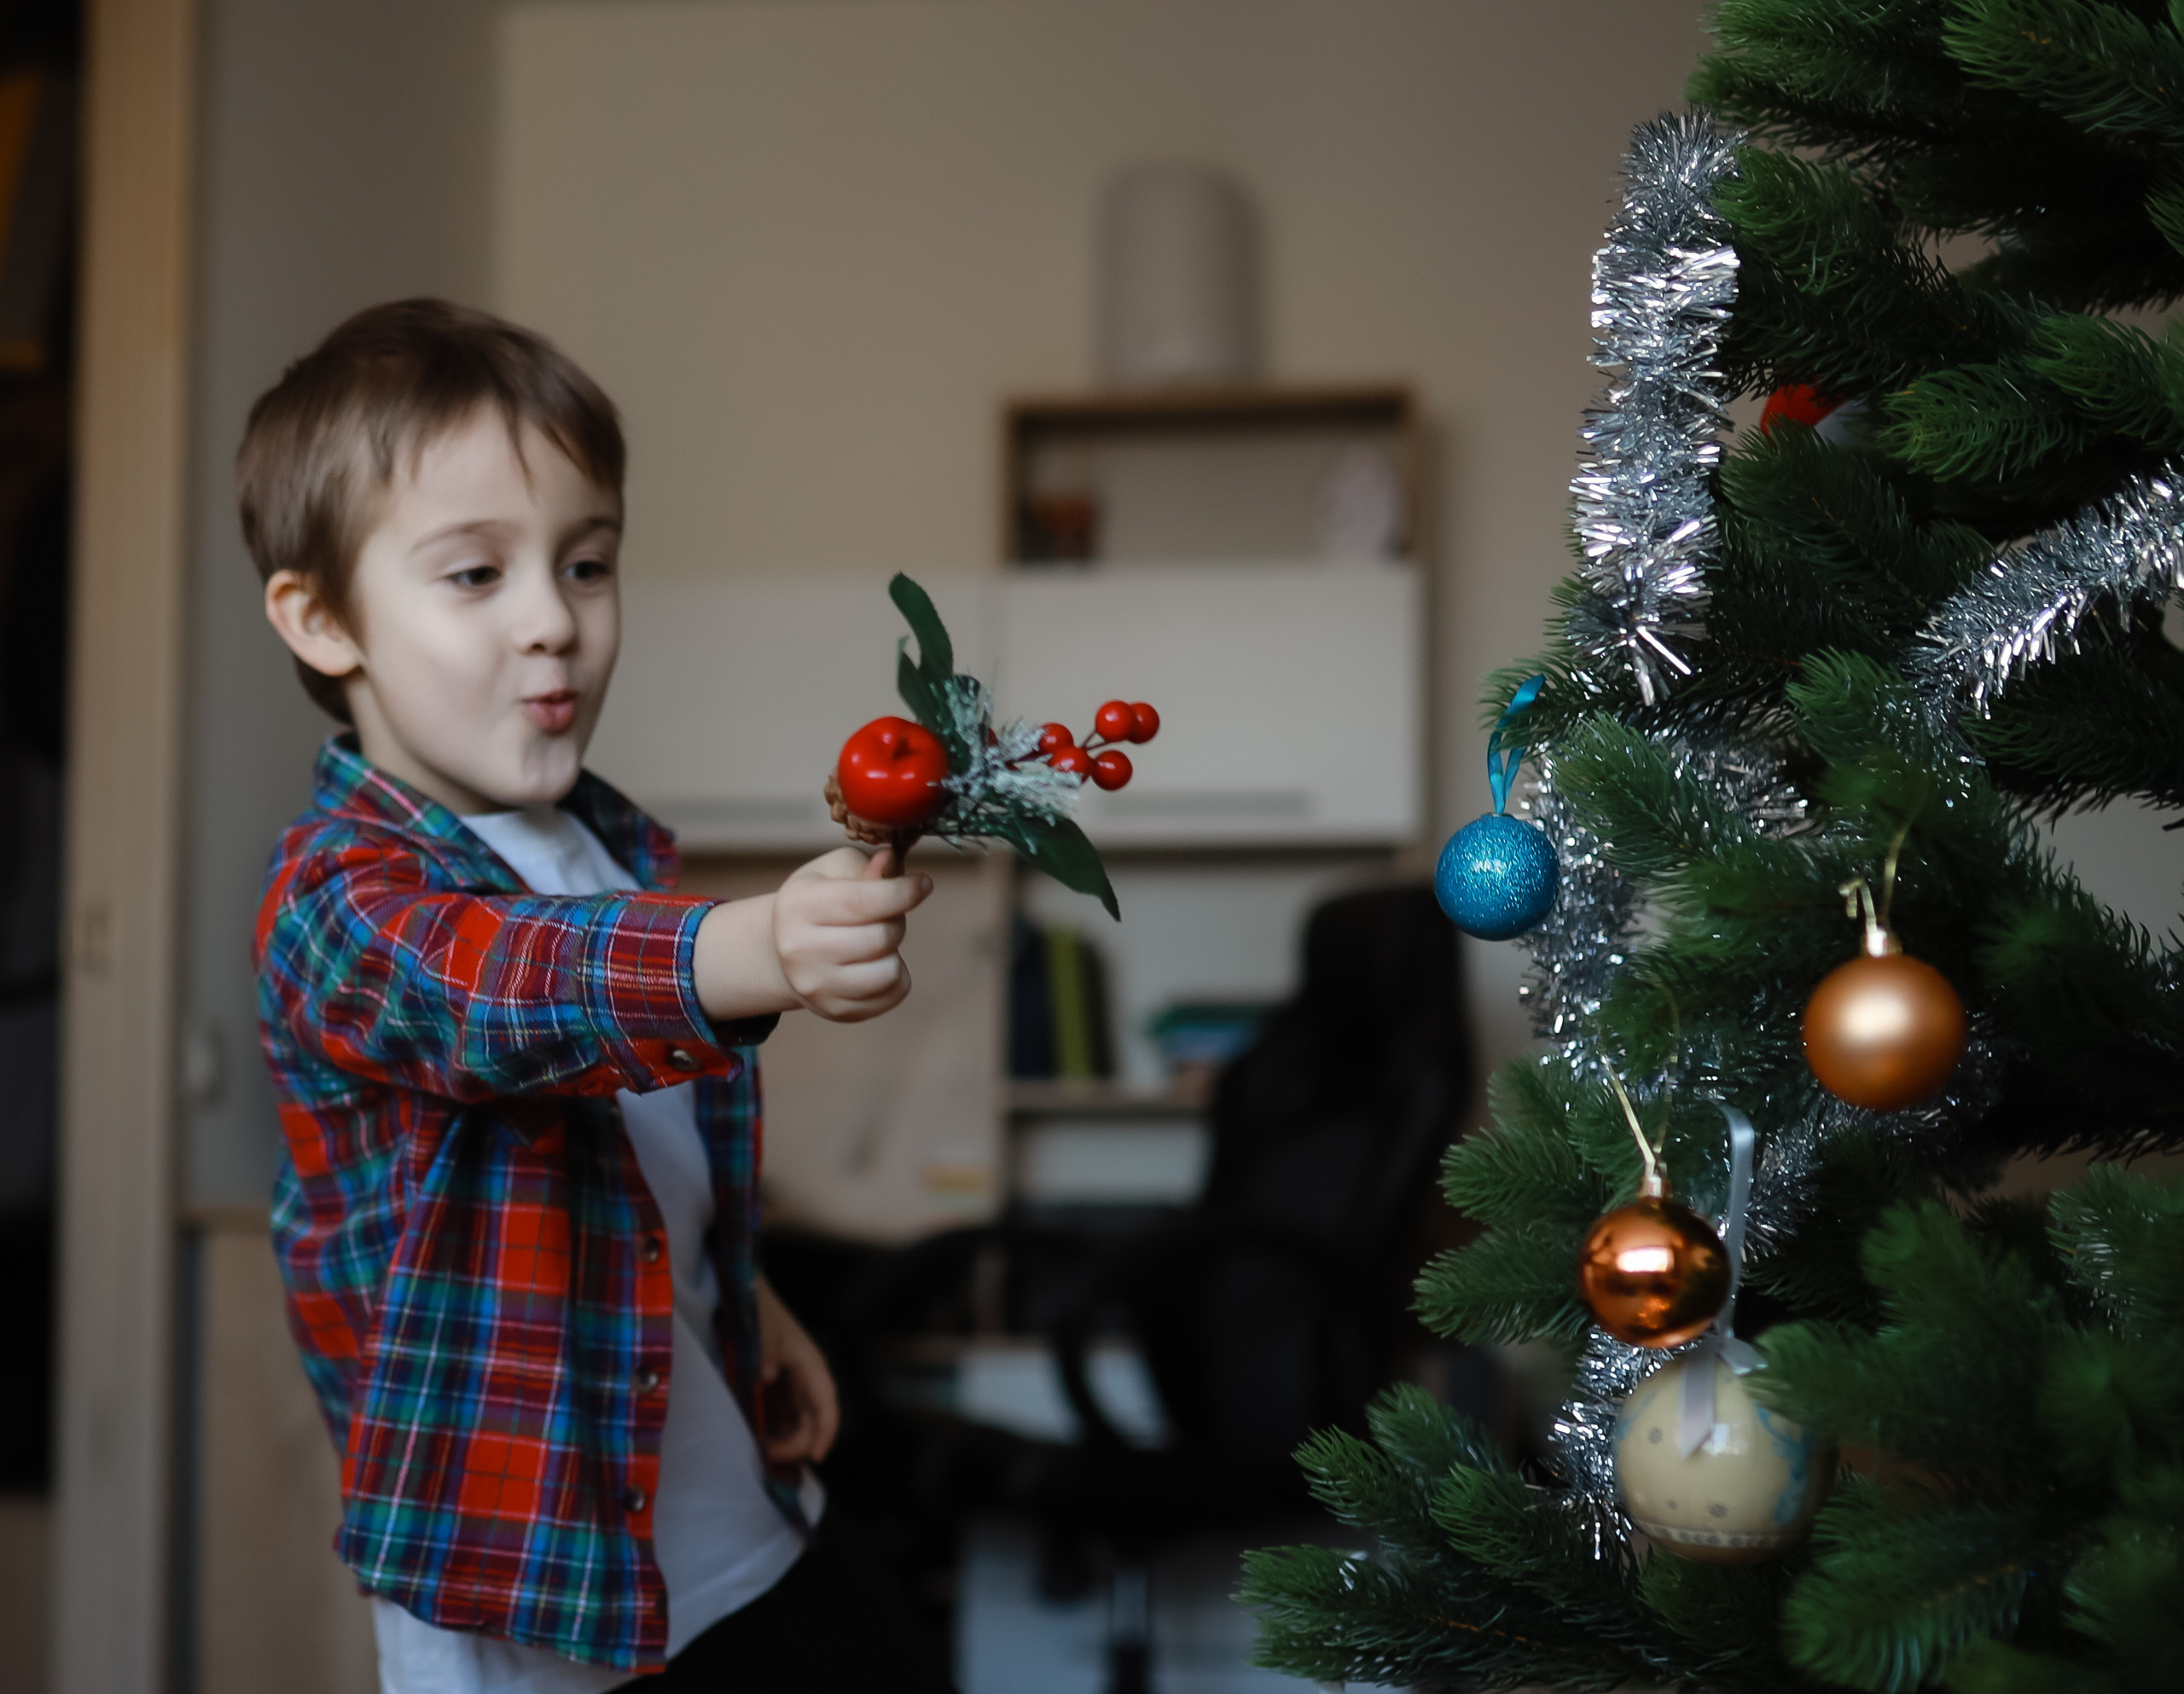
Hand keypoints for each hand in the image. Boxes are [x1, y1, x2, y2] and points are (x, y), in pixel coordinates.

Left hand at [756, 1277, 837, 1465]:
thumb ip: (764, 1355)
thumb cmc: (758, 1311)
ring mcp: (794, 1381)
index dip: (825, 1432)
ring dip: (787, 1439)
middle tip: (769, 1455)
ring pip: (800, 1420)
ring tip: (763, 1450)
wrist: (744, 1292)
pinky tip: (760, 1437)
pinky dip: (777, 1429)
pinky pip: (785, 1414)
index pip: (826, 1404)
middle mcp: (807, 1376)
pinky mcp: (779, 1384)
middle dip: (797, 1442)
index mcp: (810, 1364)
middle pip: (814, 1419)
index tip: (816, 1457)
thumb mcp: (760, 1333)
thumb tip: (766, 1377)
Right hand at [771, 846, 931, 1022]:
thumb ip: (866, 868)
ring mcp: (816, 987)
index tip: (924, 883)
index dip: (903, 892)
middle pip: (881, 938)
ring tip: (876, 942)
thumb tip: (890, 865)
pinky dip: (896, 976)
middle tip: (885, 915)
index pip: (862, 901)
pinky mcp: (836, 1011)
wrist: (784, 952)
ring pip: (889, 971)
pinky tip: (875, 963)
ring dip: (894, 952)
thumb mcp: (833, 872)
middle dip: (895, 921)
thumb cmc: (816, 903)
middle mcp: (799, 951)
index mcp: (798, 906)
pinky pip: (893, 994)